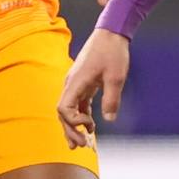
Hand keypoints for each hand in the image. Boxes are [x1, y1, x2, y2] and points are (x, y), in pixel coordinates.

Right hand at [57, 29, 129, 148]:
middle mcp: (71, 84)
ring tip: (83, 143)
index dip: (74, 121)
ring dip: (75, 126)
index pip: (63, 109)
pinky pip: (78, 104)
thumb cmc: (112, 52)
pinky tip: (90, 127)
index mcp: (75, 82)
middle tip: (82, 146)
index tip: (91, 123)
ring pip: (69, 110)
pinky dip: (82, 116)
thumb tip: (109, 119)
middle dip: (71, 131)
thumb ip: (111, 99)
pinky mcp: (83, 83)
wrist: (111, 33)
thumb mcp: (116, 77)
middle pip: (63, 113)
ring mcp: (76, 84)